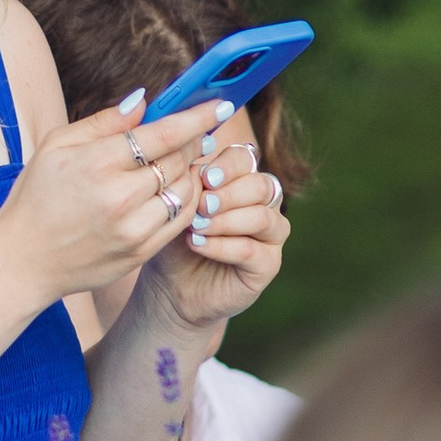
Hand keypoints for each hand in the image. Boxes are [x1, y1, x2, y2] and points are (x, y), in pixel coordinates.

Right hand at [0, 96, 234, 305]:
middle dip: (193, 142)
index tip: (220, 105)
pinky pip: (181, 220)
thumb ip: (103, 122)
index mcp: (95, 163)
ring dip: (192, 171)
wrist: (24, 260)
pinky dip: (187, 200)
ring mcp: (132, 229)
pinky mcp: (140, 252)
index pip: (162, 134)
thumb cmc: (36, 196)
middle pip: (178, 161)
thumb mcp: (55, 146)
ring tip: (184, 161)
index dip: (196, 117)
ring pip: (185, 190)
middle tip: (197, 133)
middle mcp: (118, 197)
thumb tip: (144, 100)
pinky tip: (177, 189)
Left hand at [143, 126, 289, 329]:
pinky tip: (198, 244)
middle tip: (202, 204)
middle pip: (262, 185)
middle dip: (230, 193)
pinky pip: (253, 250)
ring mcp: (270, 236)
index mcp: (241, 180)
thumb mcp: (176, 204)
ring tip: (196, 226)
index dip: (228, 165)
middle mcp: (263, 204)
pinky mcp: (268, 265)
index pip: (246, 159)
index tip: (205, 176)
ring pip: (262, 217)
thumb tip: (190, 153)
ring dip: (226, 220)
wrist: (169, 287)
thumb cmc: (172, 238)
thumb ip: (187, 179)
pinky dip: (223, 245)